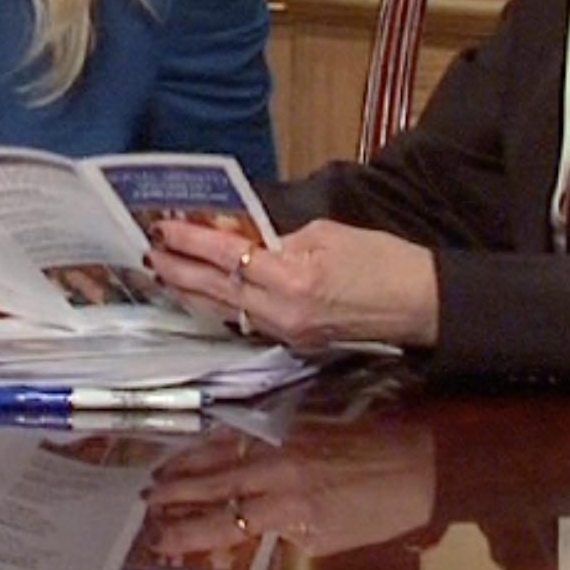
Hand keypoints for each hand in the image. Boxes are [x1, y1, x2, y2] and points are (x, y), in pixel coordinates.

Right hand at [140, 419, 438, 559]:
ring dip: (183, 467)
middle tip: (144, 506)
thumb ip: (285, 534)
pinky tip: (194, 447)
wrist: (421, 461)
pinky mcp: (290, 419)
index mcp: (287, 509)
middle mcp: (275, 471)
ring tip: (156, 478)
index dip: (184, 535)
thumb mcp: (331, 540)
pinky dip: (211, 440)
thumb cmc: (382, 512)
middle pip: (209, 485)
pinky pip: (239, 430)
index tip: (158, 542)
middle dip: (172, 497)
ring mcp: (280, 439)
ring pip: (217, 452)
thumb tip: (250, 533)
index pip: (220, 524)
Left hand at [146, 216, 442, 348]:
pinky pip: (245, 322)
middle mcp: (282, 312)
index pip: (226, 256)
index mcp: (292, 278)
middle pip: (215, 290)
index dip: (190, 240)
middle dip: (178, 269)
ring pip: (224, 311)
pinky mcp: (294, 342)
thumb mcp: (330, 233)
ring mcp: (286, 333)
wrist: (420, 304)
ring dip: (191, 291)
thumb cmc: (383, 260)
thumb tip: (249, 239)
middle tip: (150, 251)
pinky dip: (219, 305)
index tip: (162, 226)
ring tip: (164, 272)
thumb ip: (282, 238)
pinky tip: (202, 293)